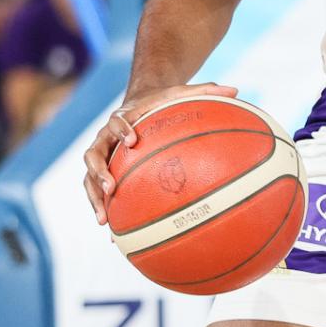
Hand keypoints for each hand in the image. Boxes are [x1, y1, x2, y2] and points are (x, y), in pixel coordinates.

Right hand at [82, 82, 238, 224]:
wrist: (138, 105)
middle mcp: (106, 138)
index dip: (121, 130)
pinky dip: (105, 211)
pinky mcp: (103, 172)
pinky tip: (114, 237)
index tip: (132, 140)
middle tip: (110, 187)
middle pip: (93, 155)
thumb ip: (204, 91)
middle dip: (99, 172)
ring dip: (94, 198)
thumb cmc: (161, 102)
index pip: (116, 122)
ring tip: (105, 220)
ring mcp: (103, 156)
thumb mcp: (180, 94)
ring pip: (89, 179)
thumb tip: (236, 89)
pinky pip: (98, 193)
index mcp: (123, 119)